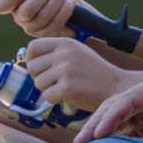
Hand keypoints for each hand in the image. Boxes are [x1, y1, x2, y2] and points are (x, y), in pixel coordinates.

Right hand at [0, 0, 81, 39]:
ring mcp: (34, 29)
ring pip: (43, 16)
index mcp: (14, 3)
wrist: (77, 7)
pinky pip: (56, 22)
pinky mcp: (49, 36)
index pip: (0, 6)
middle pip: (25, 12)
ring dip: (56, 0)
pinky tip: (69, 3)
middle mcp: (21, 18)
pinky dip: (65, 9)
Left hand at [22, 38, 136, 111]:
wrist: (117, 88)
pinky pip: (47, 96)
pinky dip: (56, 100)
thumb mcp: (77, 53)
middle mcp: (65, 54)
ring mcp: (66, 70)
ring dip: (49, 90)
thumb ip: (55, 53)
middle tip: (57, 82)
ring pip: (38, 83)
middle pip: (32, 67)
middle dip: (40, 78)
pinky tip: (71, 96)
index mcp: (66, 43)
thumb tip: (26, 58)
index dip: (33, 60)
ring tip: (67, 88)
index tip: (43, 69)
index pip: (32, 47)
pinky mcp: (67, 88)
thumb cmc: (94, 74)